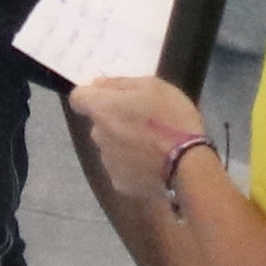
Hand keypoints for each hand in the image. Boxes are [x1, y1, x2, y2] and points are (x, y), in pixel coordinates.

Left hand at [71, 74, 208, 205]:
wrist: (188, 165)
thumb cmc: (172, 118)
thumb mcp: (153, 86)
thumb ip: (120, 83)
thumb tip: (97, 84)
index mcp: (102, 109)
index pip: (77, 97)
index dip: (91, 95)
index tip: (110, 97)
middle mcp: (98, 135)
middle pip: (98, 123)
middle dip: (113, 120)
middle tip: (142, 121)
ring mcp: (107, 162)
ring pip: (109, 146)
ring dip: (123, 143)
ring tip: (151, 144)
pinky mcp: (119, 182)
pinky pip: (120, 167)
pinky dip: (131, 164)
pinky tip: (152, 163)